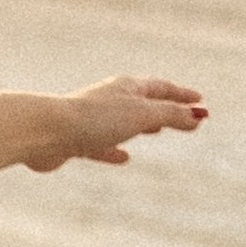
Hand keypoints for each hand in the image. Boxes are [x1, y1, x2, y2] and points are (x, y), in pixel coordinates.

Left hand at [21, 78, 207, 172]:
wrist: (44, 132)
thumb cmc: (94, 119)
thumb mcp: (141, 115)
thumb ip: (170, 116)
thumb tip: (196, 117)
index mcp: (126, 88)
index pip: (161, 88)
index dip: (182, 95)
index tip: (200, 100)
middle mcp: (108, 100)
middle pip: (142, 102)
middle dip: (163, 107)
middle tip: (182, 114)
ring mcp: (91, 121)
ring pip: (122, 122)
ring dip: (141, 125)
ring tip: (155, 131)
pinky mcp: (76, 142)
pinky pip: (101, 146)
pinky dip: (116, 150)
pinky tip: (124, 158)